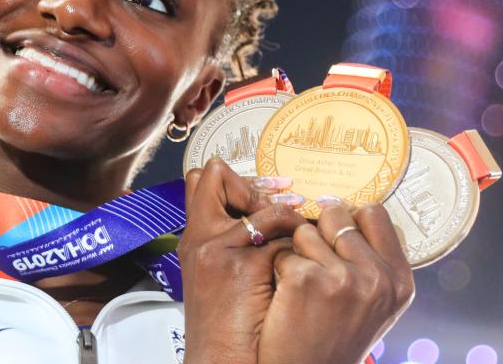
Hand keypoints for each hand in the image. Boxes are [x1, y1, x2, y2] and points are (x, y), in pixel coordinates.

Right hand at [178, 159, 307, 363]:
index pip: (202, 178)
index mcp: (194, 238)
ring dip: (285, 213)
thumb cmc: (229, 326)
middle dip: (258, 185)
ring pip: (261, 206)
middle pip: (218, 177)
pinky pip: (281, 235)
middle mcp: (201, 237)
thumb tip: (269, 211)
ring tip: (302, 227)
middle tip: (287, 196)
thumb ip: (238, 241)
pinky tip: (308, 255)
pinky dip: (298, 240)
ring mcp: (220, 249)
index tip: (262, 189)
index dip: (233, 176)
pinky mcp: (244, 267)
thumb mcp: (222, 275)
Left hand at [258, 199, 415, 363]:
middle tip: (315, 263)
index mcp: (399, 281)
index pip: (374, 214)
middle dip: (319, 232)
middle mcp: (378, 278)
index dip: (349, 218)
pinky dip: (279, 270)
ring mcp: (344, 278)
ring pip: (306, 231)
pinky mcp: (306, 281)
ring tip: (303, 287)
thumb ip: (374, 261)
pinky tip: (287, 299)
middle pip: (337, 215)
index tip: (335, 232)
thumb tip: (352, 210)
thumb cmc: (337, 338)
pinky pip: (284, 252)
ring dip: (297, 252)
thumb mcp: (375, 305)